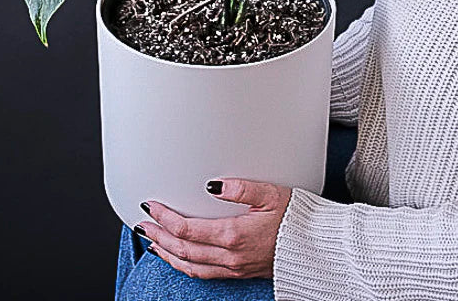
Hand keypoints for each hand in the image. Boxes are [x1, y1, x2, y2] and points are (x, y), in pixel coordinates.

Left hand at [138, 178, 291, 279]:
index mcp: (234, 235)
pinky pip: (202, 273)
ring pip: (189, 265)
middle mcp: (230, 256)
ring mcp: (233, 267)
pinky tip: (176, 256)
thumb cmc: (296, 217)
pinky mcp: (238, 272)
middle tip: (142, 223)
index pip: (188, 230)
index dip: (165, 218)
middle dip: (159, 235)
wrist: (315, 247)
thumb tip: (213, 184)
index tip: (151, 206)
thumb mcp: (271, 194)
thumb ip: (241, 188)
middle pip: (183, 249)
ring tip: (151, 240)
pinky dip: (183, 265)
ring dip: (167, 252)